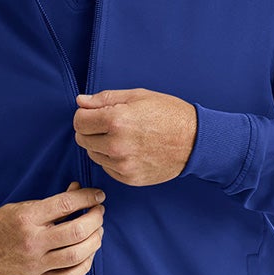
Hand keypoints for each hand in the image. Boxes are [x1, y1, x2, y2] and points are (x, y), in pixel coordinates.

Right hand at [0, 184, 104, 274]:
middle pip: (77, 231)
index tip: (99, 195)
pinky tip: (88, 253)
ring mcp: (35, 264)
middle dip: (96, 219)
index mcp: (27, 218)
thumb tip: (81, 191)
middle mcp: (32, 242)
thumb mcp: (24, 207)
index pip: (67, 204)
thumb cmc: (2, 224)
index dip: (89, 197)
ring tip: (97, 232)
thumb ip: (54, 202)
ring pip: (78, 255)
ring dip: (95, 241)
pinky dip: (85, 264)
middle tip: (99, 213)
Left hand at [73, 88, 197, 185]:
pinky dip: (112, 159)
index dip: (84, 115)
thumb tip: (80, 102)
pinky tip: (129, 150)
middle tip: (108, 125)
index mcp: (116, 120)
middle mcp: (116, 145)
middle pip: (82, 139)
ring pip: (93, 155)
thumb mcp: (137, 96)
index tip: (94, 114)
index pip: (79, 121)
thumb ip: (104, 99)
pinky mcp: (129, 178)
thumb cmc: (168, 114)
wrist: (194, 141)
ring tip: (121, 137)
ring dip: (100, 146)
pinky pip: (107, 168)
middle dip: (90, 130)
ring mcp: (122, 164)